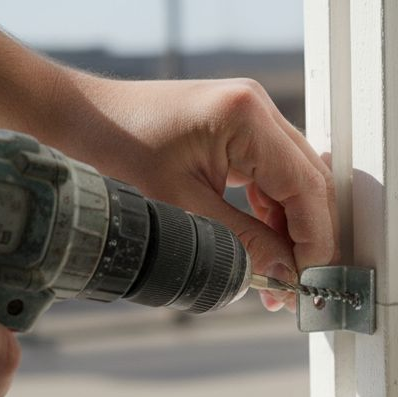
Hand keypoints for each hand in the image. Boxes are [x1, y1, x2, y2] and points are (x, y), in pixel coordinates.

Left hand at [58, 75, 336, 310]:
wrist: (83, 119)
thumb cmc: (119, 149)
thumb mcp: (183, 208)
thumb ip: (243, 243)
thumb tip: (285, 276)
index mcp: (247, 118)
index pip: (305, 186)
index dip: (315, 239)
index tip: (311, 280)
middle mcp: (258, 109)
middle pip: (310, 183)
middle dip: (308, 238)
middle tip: (299, 287)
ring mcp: (252, 116)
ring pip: (296, 182)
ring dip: (292, 229)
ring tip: (278, 277)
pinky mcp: (242, 129)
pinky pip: (274, 176)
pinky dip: (274, 213)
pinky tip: (266, 248)